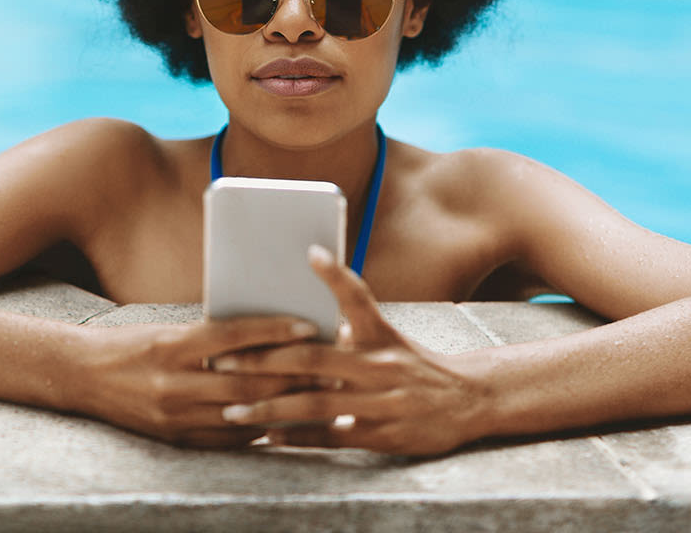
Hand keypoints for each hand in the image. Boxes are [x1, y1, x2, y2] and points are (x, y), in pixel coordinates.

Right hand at [76, 315, 322, 447]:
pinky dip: (256, 430)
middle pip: (246, 382)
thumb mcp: (168, 330)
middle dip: (292, 376)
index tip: (309, 325)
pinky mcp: (174, 438)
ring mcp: (174, 415)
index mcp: (173, 346)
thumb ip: (210, 336)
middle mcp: (174, 383)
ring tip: (315, 396)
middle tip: (328, 367)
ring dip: (282, 406)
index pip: (235, 337)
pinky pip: (225, 439)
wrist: (83, 375)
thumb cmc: (131, 345)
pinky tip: (280, 422)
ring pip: (241, 415)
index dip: (275, 331)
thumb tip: (264, 334)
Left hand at [211, 245, 490, 455]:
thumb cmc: (415, 363)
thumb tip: (301, 316)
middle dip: (262, 362)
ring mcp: (381, 403)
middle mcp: (380, 366)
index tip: (308, 253)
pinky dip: (298, 437)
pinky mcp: (383, 435)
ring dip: (270, 407)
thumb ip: (348, 328)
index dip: (334, 275)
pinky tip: (268, 436)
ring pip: (316, 404)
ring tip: (233, 410)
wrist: (469, 399)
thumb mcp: (388, 337)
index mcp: (379, 335)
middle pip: (313, 359)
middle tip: (221, 363)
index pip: (356, 297)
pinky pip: (332, 437)